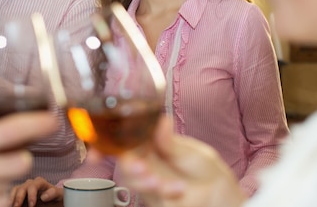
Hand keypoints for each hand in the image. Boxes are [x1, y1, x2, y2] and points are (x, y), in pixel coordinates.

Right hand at [10, 177, 62, 206]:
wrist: (53, 200)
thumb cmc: (57, 197)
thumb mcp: (59, 194)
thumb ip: (53, 193)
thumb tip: (43, 196)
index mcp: (40, 182)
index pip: (34, 185)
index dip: (32, 194)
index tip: (32, 205)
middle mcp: (30, 184)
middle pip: (23, 187)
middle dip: (19, 197)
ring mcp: (24, 188)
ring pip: (15, 190)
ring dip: (12, 198)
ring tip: (11, 206)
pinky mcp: (19, 195)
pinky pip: (12, 195)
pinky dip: (10, 200)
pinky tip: (9, 204)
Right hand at [116, 116, 246, 206]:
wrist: (219, 196)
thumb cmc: (205, 169)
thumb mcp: (190, 152)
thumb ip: (170, 142)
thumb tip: (161, 120)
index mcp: (150, 140)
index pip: (123, 136)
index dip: (106, 140)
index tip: (97, 147)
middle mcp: (144, 159)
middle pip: (122, 158)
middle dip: (126, 164)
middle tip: (139, 166)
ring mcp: (147, 178)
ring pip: (130, 178)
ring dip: (140, 180)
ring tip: (158, 181)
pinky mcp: (153, 197)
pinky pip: (146, 195)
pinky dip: (160, 192)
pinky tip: (177, 188)